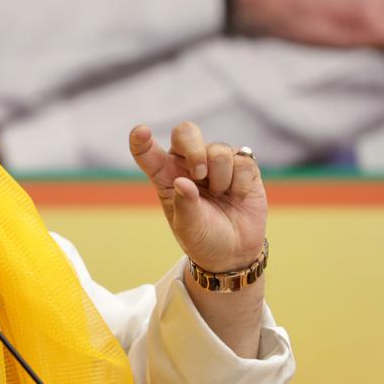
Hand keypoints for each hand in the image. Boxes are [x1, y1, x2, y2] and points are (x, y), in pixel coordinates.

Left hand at [129, 123, 266, 271]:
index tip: (141, 131)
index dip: (141, 139)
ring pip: (218, 149)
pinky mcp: (242, 166)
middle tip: (199, 174)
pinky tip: (237, 196)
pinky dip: (240, 181)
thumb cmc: (202, 237)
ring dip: (221, 176)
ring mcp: (216, 163)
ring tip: (220, 195)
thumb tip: (182, 182)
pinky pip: (243, 160)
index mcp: (166, 176)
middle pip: (186, 132)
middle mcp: (188, 164)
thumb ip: (184, 205)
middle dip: (194, 149)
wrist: (234, 252)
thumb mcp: (188, 227)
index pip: (147, 152)